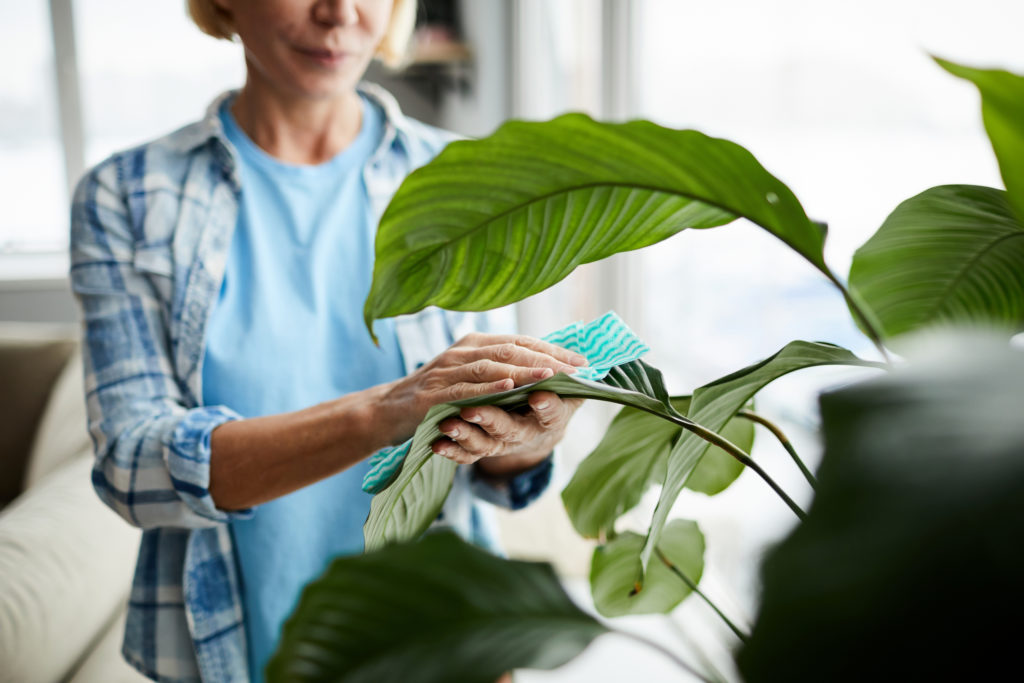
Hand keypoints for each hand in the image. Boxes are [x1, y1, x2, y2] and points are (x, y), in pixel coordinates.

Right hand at [377, 333, 586, 443]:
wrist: (387, 411)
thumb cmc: (435, 395)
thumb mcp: (467, 375)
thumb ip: (498, 370)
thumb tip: (543, 369)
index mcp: (474, 343)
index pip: (519, 341)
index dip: (552, 348)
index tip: (582, 360)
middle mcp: (462, 351)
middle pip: (510, 348)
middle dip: (546, 356)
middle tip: (575, 367)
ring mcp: (447, 370)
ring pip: (491, 365)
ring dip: (523, 369)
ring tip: (551, 374)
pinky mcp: (434, 393)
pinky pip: (466, 388)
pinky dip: (489, 387)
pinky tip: (511, 388)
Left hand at [432, 391, 582, 478]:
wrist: (534, 431)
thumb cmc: (548, 403)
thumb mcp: (566, 395)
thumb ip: (569, 380)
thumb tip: (582, 362)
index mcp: (548, 419)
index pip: (551, 414)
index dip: (546, 406)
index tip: (537, 396)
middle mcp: (523, 433)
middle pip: (509, 429)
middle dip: (490, 419)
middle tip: (471, 410)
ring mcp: (500, 444)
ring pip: (483, 444)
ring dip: (464, 435)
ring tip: (447, 425)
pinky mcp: (480, 451)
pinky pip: (465, 456)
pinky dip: (451, 452)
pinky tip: (437, 445)